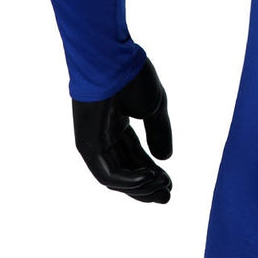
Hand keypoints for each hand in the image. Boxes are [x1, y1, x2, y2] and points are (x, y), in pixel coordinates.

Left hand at [72, 58, 173, 202]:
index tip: (170, 183)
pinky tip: (149, 178)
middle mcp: (103, 137)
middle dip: (147, 186)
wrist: (112, 60)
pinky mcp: (88, 146)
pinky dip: (128, 180)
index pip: (134, 156)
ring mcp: (94, 143)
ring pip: (115, 177)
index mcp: (116, 124)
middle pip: (125, 170)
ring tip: (162, 188)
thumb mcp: (153, 107)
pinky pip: (107, 173)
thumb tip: (167, 159)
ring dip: (140, 187)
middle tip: (167, 196)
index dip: (152, 171)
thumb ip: (159, 132)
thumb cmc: (131, 77)